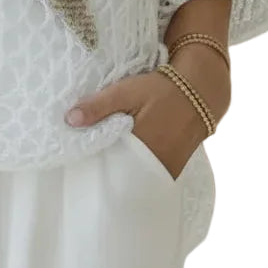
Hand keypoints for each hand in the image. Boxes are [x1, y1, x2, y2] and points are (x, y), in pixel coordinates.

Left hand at [64, 45, 230, 179]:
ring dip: (119, 170)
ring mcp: (166, 169)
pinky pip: (148, 174)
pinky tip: (122, 158)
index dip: (91, 165)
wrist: (198, 91)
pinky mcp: (172, 167)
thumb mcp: (125, 91)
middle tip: (84, 164)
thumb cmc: (160, 90)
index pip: (107, 168)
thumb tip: (69, 120)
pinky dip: (135, 168)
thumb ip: (98, 106)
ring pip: (134, 177)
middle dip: (104, 171)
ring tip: (101, 161)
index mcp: (140, 149)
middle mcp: (154, 166)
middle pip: (121, 178)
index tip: (74, 161)